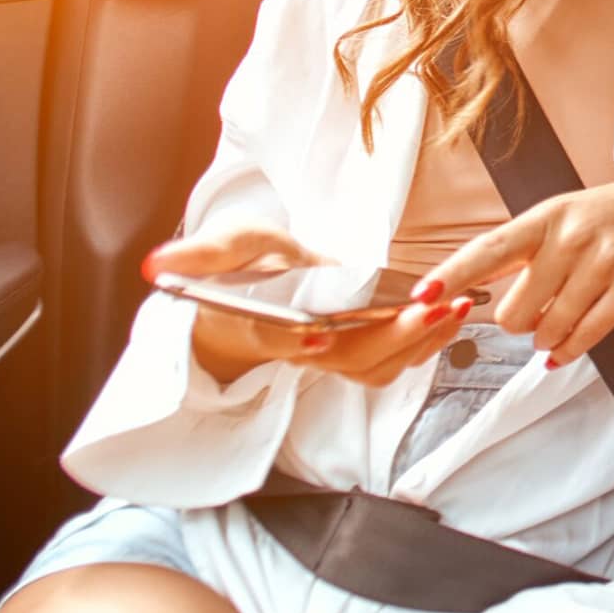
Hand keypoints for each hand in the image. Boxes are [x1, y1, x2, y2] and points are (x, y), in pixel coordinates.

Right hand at [147, 224, 470, 387]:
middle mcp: (299, 347)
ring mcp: (333, 355)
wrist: (262, 293)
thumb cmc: (243, 270)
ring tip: (455, 307)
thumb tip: (157, 265)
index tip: (316, 333)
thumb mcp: (223, 247)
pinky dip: (429, 340)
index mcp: (258, 323)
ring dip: (419, 341)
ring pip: (376, 366)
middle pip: (343, 358)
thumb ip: (200, 254)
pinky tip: (456, 313)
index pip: (270, 337)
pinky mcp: (359, 352)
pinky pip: (396, 360)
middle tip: (427, 309)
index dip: (290, 340)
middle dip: (388, 337)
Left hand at [415, 152, 613, 367]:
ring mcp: (604, 261)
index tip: (422, 295)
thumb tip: (487, 292)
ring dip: (547, 338)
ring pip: (551, 327)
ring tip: (554, 328)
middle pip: (517, 309)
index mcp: (547, 216)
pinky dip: (571, 349)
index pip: (489, 248)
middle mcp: (571, 237)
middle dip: (518, 323)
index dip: (453, 274)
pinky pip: (589, 333)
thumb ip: (529, 248)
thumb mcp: (567, 213)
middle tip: (531, 314)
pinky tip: (564, 351)